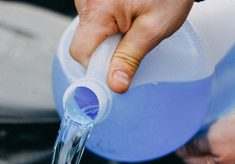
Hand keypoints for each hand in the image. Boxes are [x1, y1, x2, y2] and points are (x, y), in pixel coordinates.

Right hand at [70, 0, 194, 92]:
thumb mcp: (154, 28)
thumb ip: (130, 58)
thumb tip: (115, 84)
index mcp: (97, 10)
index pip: (81, 53)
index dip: (98, 66)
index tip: (117, 70)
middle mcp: (86, 0)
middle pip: (85, 41)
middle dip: (107, 48)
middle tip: (132, 39)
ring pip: (90, 29)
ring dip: (109, 34)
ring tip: (133, 21)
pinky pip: (95, 17)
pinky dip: (110, 21)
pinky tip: (128, 12)